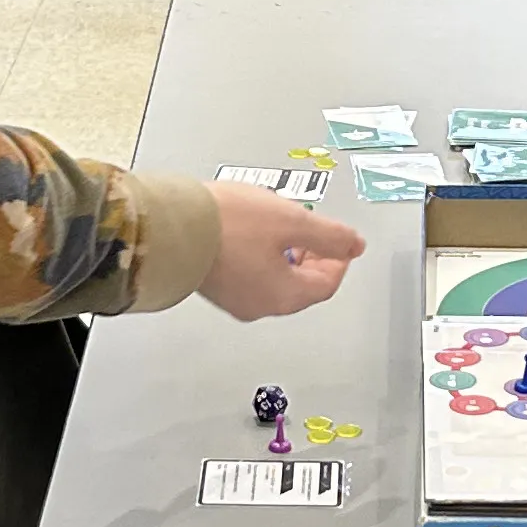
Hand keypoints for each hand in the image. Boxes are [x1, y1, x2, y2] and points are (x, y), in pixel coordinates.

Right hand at [196, 184, 365, 320]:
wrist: (171, 226)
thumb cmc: (227, 225)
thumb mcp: (292, 220)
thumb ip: (329, 235)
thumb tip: (355, 246)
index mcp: (284, 296)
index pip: (326, 284)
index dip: (339, 260)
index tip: (340, 241)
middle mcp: (260, 306)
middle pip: (301, 287)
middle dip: (313, 258)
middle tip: (313, 233)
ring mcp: (234, 299)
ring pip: (274, 282)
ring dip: (286, 256)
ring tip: (280, 226)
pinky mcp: (214, 287)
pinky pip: (250, 277)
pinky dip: (261, 258)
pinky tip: (252, 233)